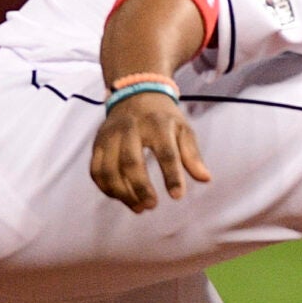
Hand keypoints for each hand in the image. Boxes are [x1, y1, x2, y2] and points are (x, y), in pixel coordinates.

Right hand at [89, 94, 211, 212]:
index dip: (172, 176)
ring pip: (108, 169)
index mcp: (157, 124)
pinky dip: (106, 188)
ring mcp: (110, 136)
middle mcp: (130, 129)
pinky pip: (96, 170)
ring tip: (139, 208)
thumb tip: (206, 179)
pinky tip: (121, 198)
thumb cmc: (164, 118)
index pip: (166, 153)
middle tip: (152, 205)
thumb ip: (192, 155)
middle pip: (131, 162)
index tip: (178, 196)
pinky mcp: (98, 144)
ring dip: (121, 193)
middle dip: (140, 187)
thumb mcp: (183, 129)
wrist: (136, 94)